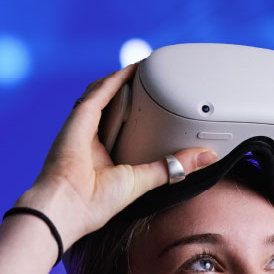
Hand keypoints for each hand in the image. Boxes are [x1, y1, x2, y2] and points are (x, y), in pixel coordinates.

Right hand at [25, 62, 217, 238]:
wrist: (67, 205)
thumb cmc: (95, 203)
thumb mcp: (143, 181)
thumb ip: (172, 167)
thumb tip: (206, 158)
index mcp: (105, 159)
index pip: (124, 133)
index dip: (140, 119)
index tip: (160, 110)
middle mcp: (93, 142)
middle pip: (114, 110)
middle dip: (132, 95)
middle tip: (154, 83)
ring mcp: (84, 128)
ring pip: (105, 96)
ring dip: (123, 81)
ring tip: (145, 68)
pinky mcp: (79, 119)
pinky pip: (100, 92)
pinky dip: (116, 80)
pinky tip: (132, 69)